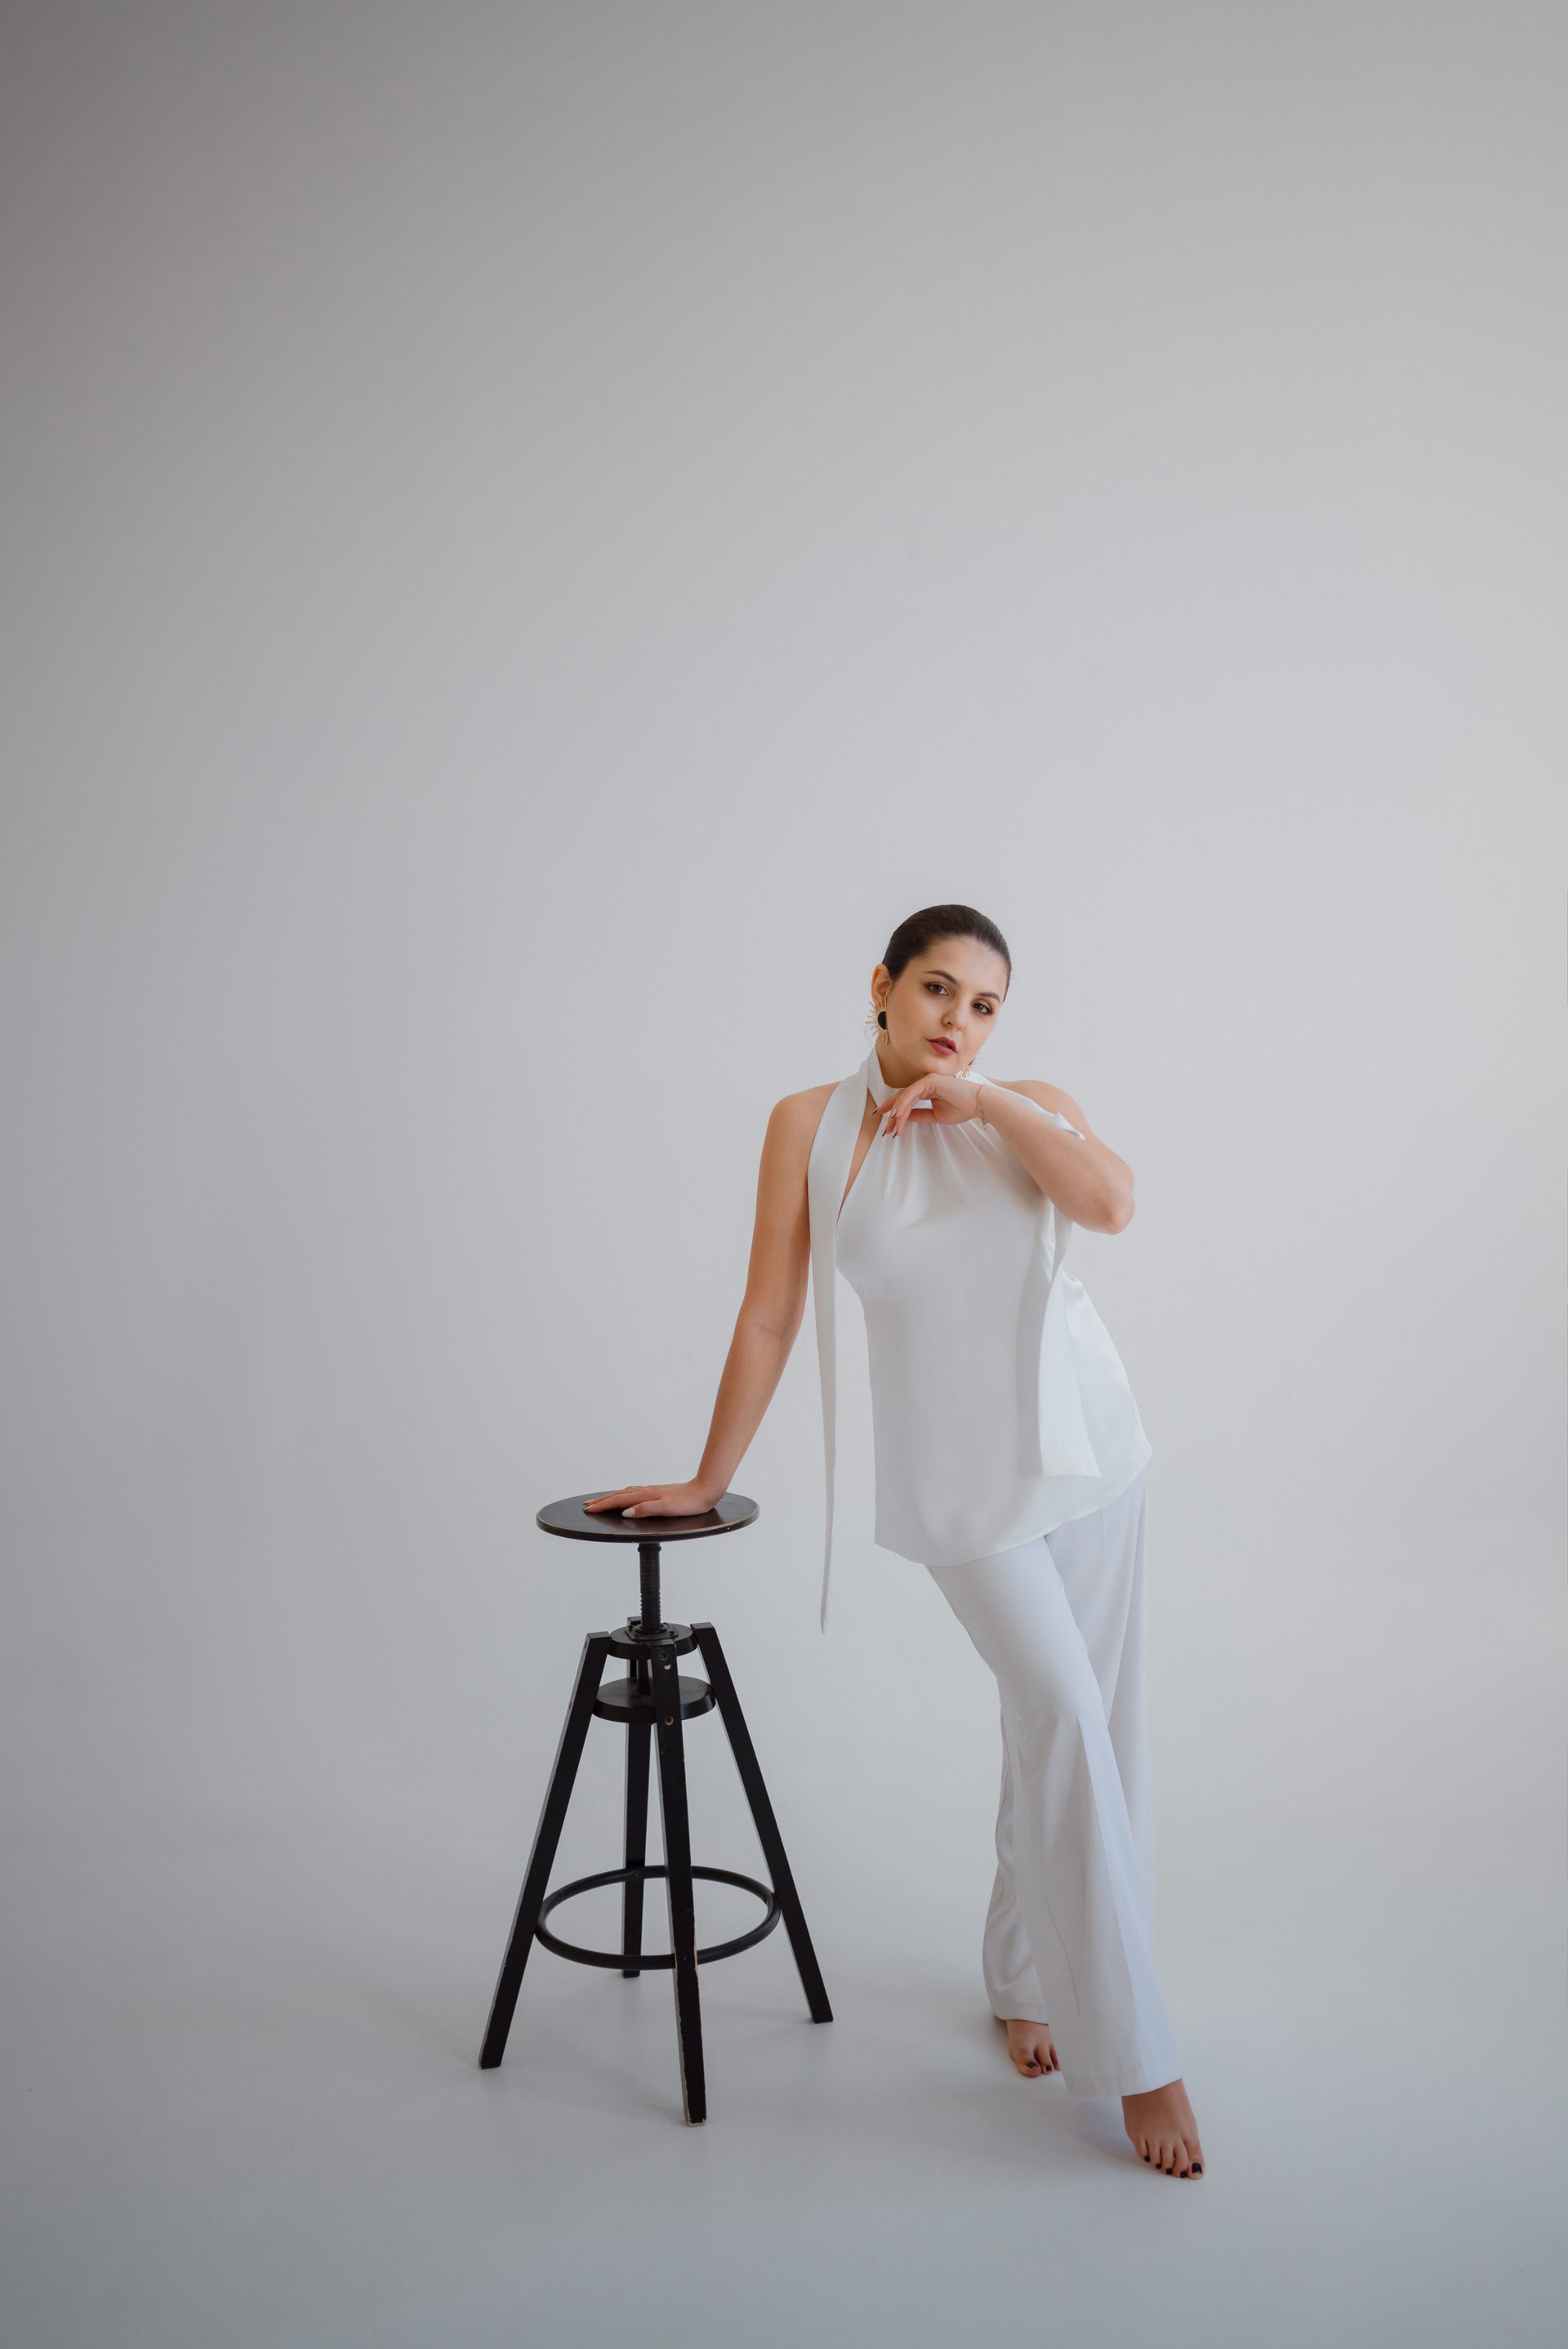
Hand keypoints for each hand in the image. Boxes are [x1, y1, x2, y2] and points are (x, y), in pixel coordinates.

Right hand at [582, 1481, 718, 1519]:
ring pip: (626, 1492)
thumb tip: (626, 1513)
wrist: (705, 1490)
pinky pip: (634, 1491)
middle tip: (587, 1505)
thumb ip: (646, 1510)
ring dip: (611, 1496)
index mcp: (647, 1496)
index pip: (619, 1501)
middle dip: (602, 1501)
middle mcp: (647, 1491)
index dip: (603, 1506)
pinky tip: (626, 1496)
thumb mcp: (668, 1509)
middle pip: (619, 1495)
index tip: (589, 1510)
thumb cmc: (689, 1502)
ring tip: (601, 1500)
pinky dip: (624, 1494)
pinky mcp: (658, 1492)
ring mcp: (652, 1490)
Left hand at [880, 1072, 983, 1138]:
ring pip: (905, 1096)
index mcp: (927, 1090)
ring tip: (892, 1127)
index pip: (906, 1100)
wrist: (978, 1104)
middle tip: (885, 1129)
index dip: (895, 1112)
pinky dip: (903, 1105)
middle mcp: (925, 1083)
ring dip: (897, 1113)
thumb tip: (902, 1118)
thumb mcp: (934, 1116)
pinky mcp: (929, 1080)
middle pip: (902, 1098)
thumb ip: (918, 1115)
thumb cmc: (962, 1109)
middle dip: (892, 1114)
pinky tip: (898, 1116)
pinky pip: (911, 1093)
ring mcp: (927, 1080)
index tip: (887, 1124)